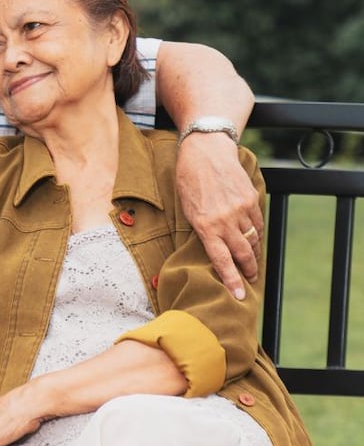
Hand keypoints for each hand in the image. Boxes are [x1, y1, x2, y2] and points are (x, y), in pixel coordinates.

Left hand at [176, 132, 262, 298]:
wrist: (205, 150)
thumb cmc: (189, 179)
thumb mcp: (187, 208)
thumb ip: (202, 228)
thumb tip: (213, 247)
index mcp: (205, 225)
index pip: (221, 260)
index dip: (231, 280)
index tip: (239, 295)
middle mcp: (225, 220)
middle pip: (243, 253)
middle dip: (248, 270)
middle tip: (250, 281)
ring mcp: (241, 209)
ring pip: (253, 239)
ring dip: (254, 252)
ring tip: (252, 262)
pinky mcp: (251, 198)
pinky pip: (258, 222)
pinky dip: (257, 232)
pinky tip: (254, 237)